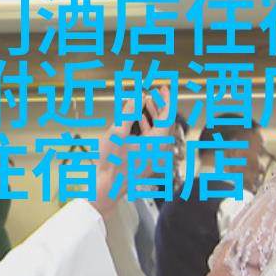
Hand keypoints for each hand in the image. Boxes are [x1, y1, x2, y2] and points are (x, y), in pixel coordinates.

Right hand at [92, 86, 172, 215]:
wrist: (107, 187)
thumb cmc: (111, 164)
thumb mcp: (117, 131)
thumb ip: (129, 111)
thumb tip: (139, 97)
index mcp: (158, 142)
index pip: (169, 116)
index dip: (166, 99)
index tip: (163, 88)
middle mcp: (161, 150)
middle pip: (167, 122)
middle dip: (160, 106)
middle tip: (154, 93)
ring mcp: (157, 157)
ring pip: (161, 131)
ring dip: (154, 116)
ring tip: (145, 103)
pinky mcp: (150, 161)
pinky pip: (156, 139)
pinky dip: (149, 127)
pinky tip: (138, 120)